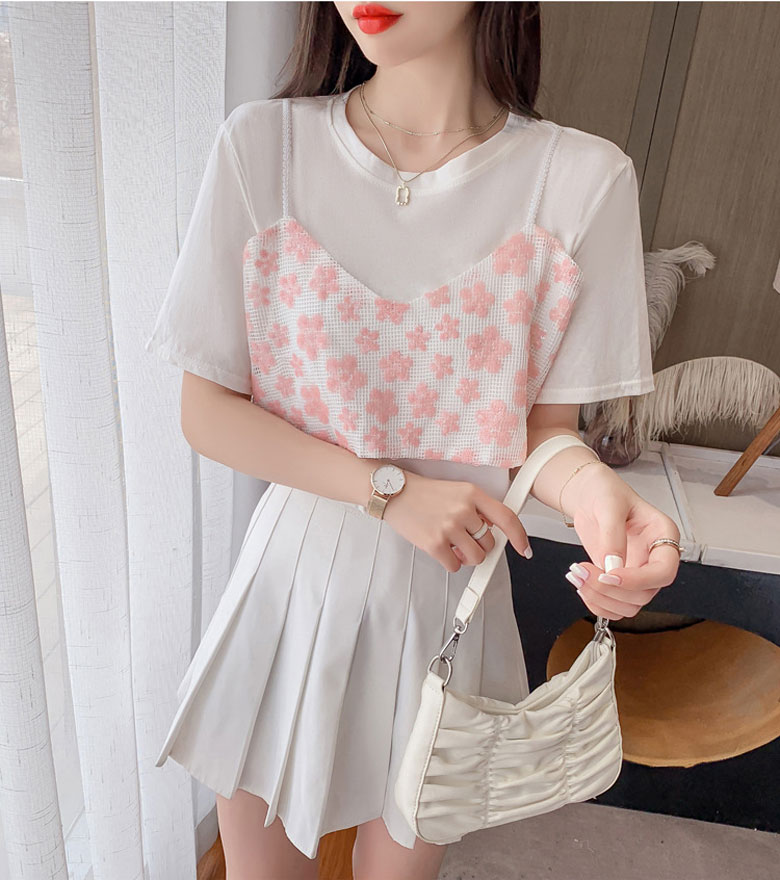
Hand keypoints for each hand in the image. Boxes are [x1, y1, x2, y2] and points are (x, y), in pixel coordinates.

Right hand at [382, 470, 532, 572]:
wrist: (393, 492)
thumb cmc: (423, 493)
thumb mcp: (457, 490)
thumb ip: (477, 507)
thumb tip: (492, 528)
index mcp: (472, 493)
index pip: (507, 517)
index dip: (519, 536)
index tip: (524, 549)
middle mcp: (463, 509)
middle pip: (490, 543)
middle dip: (480, 546)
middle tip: (465, 540)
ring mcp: (449, 527)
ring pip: (475, 558)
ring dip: (466, 557)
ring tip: (452, 544)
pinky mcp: (434, 543)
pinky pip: (455, 566)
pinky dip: (450, 562)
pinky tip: (440, 548)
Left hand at [561, 465, 680, 619]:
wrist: (589, 496)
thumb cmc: (605, 491)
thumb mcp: (609, 504)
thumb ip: (612, 535)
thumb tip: (612, 566)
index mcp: (663, 535)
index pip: (664, 571)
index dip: (638, 580)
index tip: (610, 575)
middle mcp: (654, 558)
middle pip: (645, 593)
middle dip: (611, 589)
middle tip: (583, 571)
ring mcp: (637, 572)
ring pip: (630, 605)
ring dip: (600, 598)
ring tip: (578, 576)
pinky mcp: (619, 580)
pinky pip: (614, 605)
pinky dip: (596, 602)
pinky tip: (581, 584)